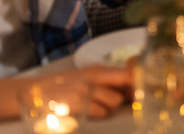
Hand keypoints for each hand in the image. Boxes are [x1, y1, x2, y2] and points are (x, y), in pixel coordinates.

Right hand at [0, 66, 131, 120]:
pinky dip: (98, 113)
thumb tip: (133, 86)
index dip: (140, 80)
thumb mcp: (88, 77)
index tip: (147, 87)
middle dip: (128, 95)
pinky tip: (87, 110)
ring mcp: (86, 90)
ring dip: (110, 106)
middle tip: (125, 99)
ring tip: (95, 104)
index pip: (128, 72)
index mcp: (99, 70)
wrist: (36, 92)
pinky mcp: (78, 104)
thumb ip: (109, 80)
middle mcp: (94, 77)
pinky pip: (101, 112)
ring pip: (115, 101)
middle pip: (126, 85)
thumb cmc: (66, 85)